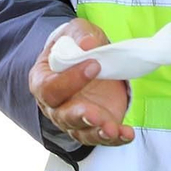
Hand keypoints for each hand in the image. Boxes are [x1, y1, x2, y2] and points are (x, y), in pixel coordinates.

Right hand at [29, 19, 133, 147]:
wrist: (89, 57)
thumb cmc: (76, 46)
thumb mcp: (77, 32)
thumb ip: (80, 35)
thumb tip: (88, 43)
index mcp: (43, 80)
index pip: (50, 87)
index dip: (70, 80)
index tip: (93, 65)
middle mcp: (55, 105)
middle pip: (63, 116)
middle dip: (80, 116)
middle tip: (96, 114)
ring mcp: (74, 118)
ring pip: (81, 131)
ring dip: (97, 132)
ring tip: (112, 129)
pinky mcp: (95, 125)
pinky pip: (102, 136)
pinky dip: (115, 138)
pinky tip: (126, 133)